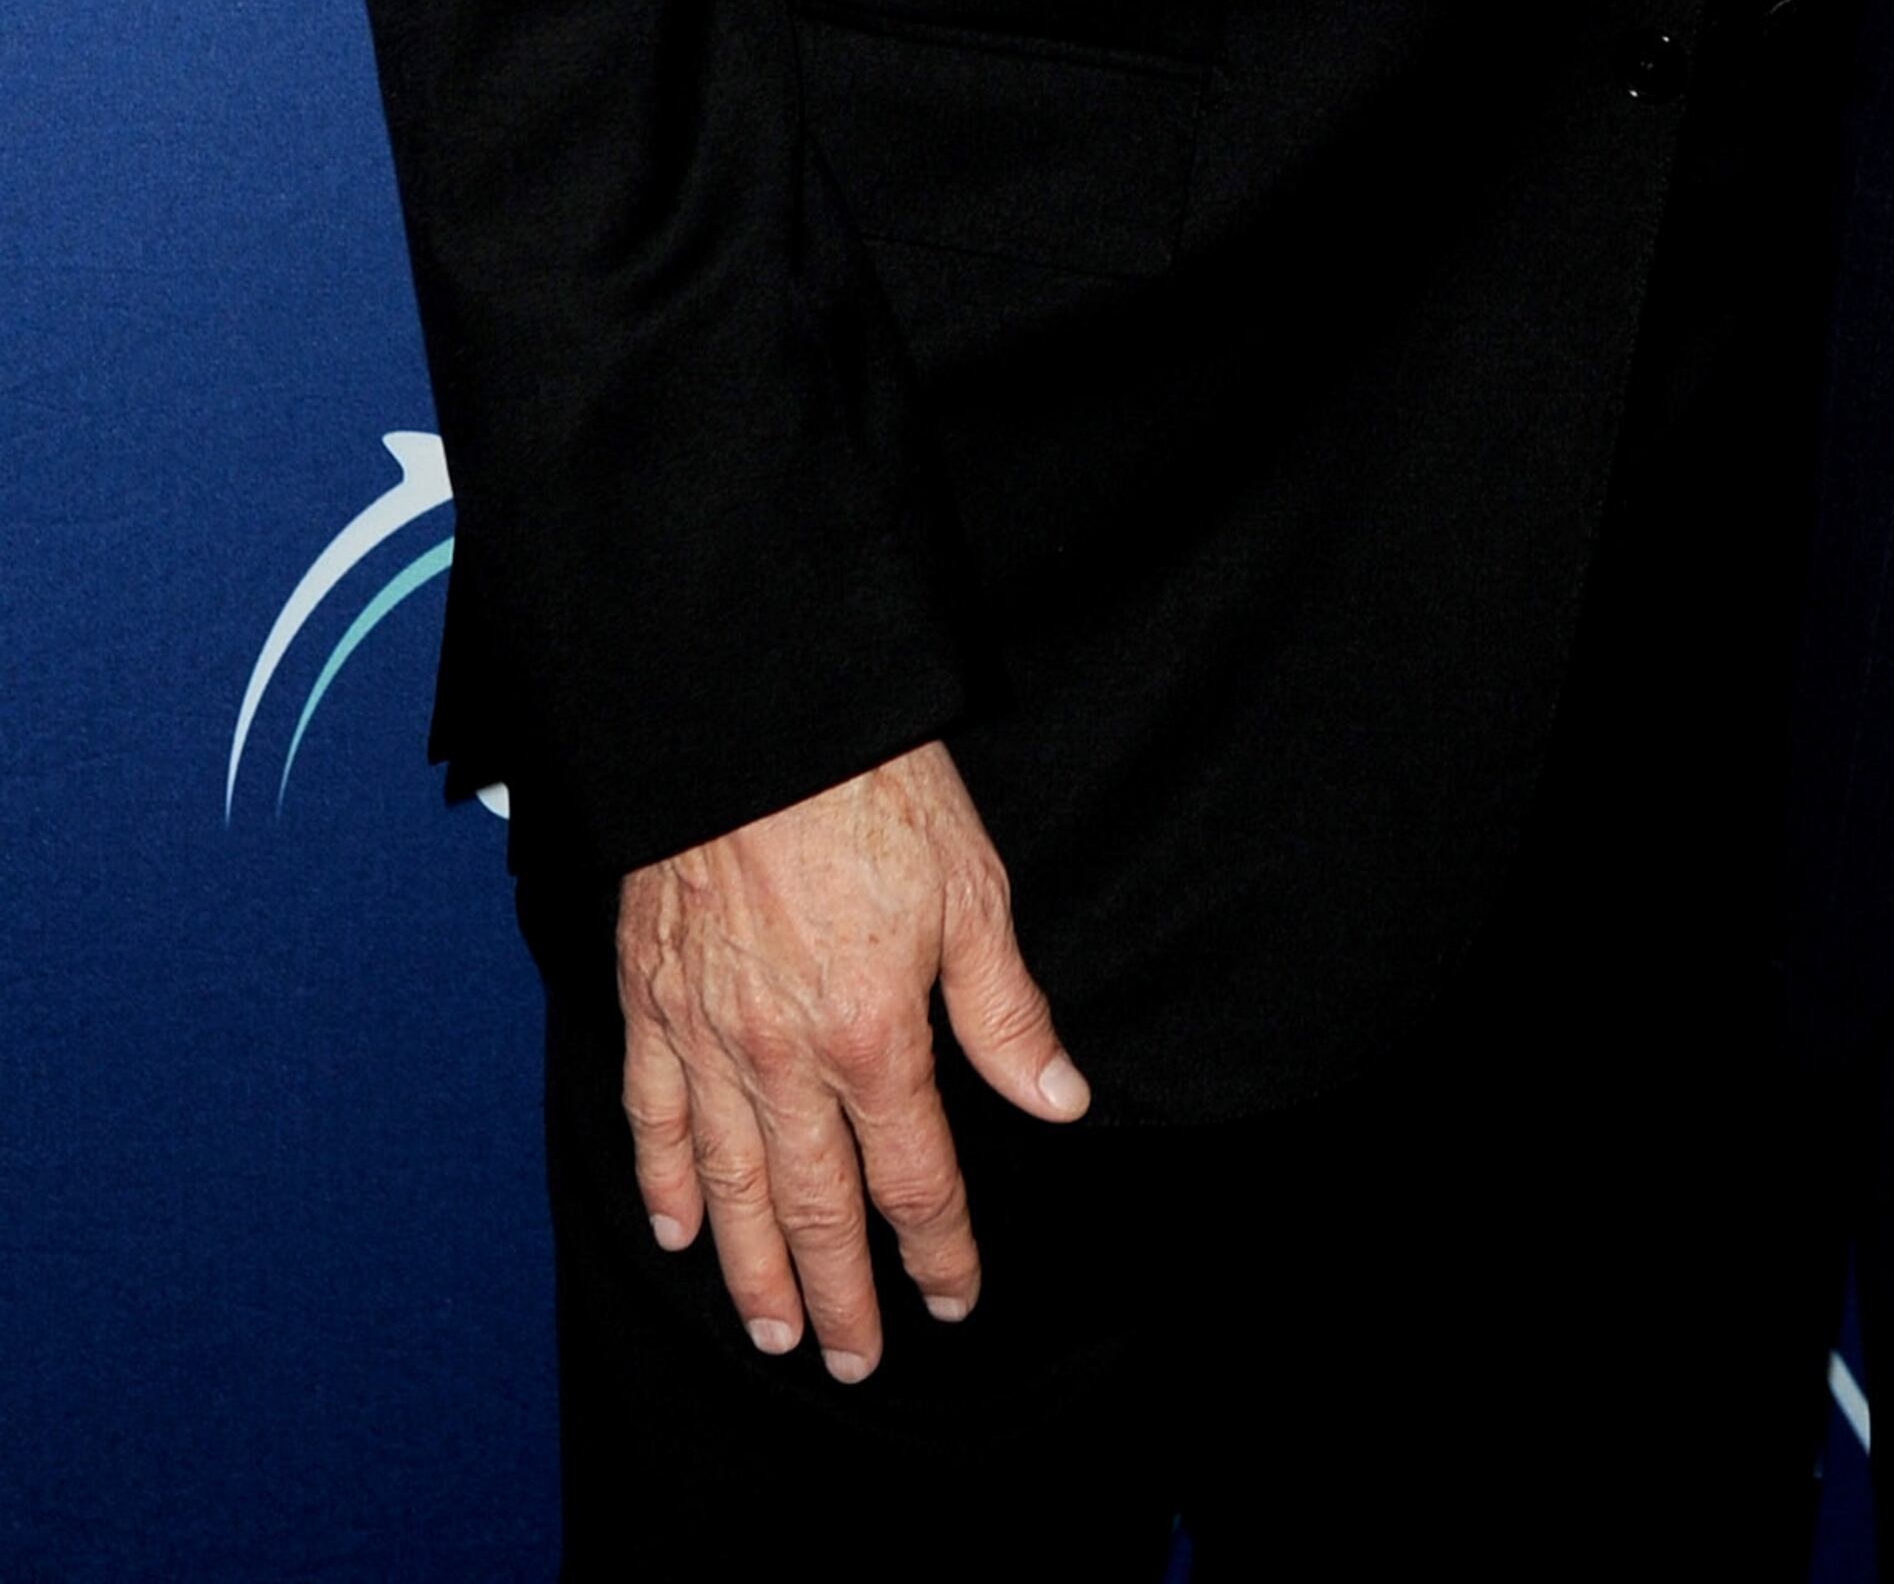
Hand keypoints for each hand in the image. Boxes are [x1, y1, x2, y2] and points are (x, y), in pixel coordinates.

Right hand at [616, 737, 1088, 1381]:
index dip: (938, 1247)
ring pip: (728, 1185)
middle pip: (815, 1208)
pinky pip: (650, 1115)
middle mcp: (783, 1058)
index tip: (955, 1295)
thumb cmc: (873, 789)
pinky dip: (662, 1181)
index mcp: (873, 1035)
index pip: (913, 1177)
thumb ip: (1006, 1012)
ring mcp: (707, 1035)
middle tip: (853, 1360)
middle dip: (839, 1296)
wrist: (758, 718)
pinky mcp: (653, 1000)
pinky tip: (676, 1228)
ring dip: (751, 1268)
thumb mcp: (972, 891)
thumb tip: (1057, 1100)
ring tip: (771, 1330)